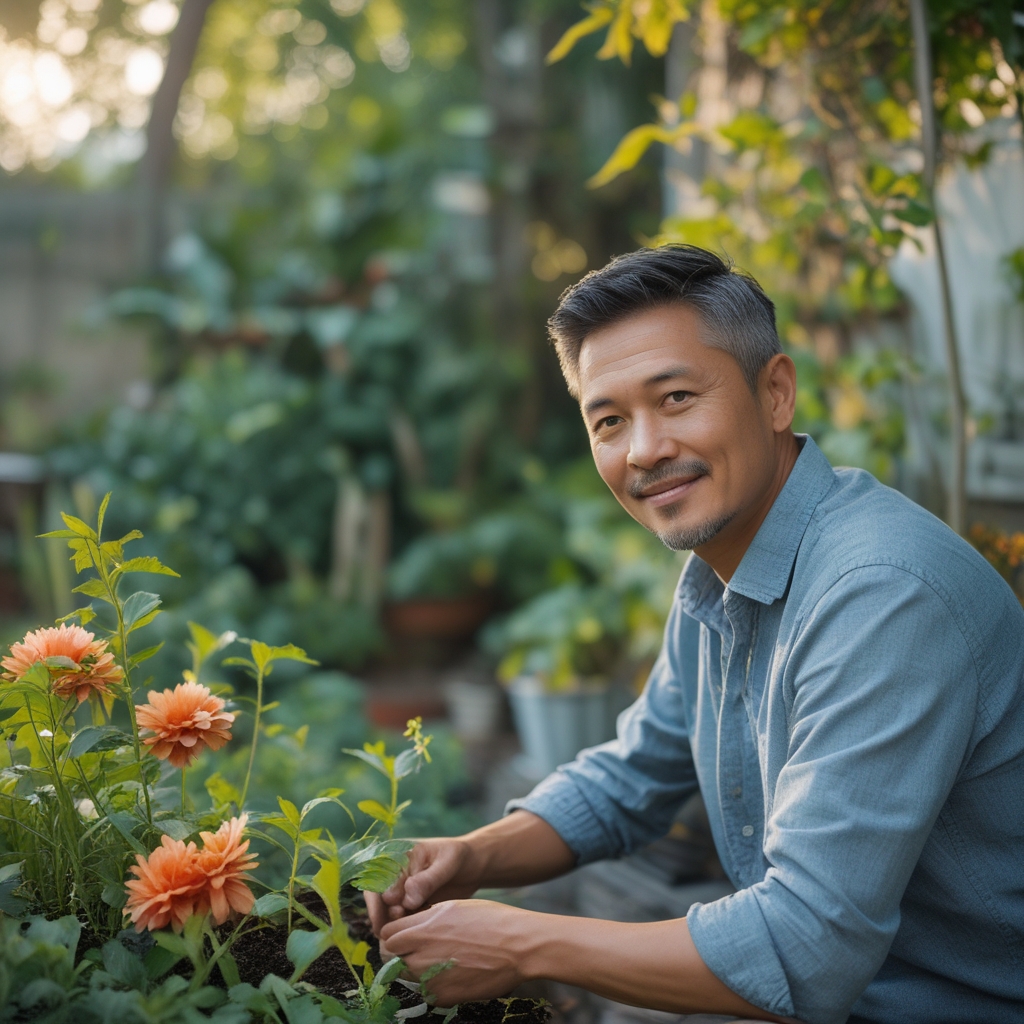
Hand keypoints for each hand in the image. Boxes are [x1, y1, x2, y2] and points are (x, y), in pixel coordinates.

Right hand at [366, 838, 480, 935]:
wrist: (474, 866)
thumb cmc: (460, 857)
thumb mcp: (447, 862)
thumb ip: (427, 880)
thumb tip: (406, 898)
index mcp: (396, 857)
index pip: (377, 880)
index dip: (381, 898)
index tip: (396, 910)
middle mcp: (394, 876)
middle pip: (377, 901)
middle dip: (384, 917)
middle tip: (399, 928)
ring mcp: (402, 893)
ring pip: (387, 914)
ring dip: (394, 926)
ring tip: (409, 934)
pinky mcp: (411, 908)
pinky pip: (401, 921)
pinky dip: (405, 930)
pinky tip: (416, 935)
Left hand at [379, 899, 536, 1005]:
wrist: (518, 947)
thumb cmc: (490, 920)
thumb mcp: (454, 906)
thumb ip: (426, 918)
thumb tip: (410, 926)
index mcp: (423, 927)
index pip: (387, 935)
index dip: (393, 934)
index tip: (403, 934)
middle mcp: (422, 954)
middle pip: (390, 957)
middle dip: (397, 952)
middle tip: (414, 948)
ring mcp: (431, 979)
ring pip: (405, 975)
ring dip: (413, 968)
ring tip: (436, 959)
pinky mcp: (442, 997)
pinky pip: (425, 991)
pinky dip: (431, 984)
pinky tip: (451, 973)